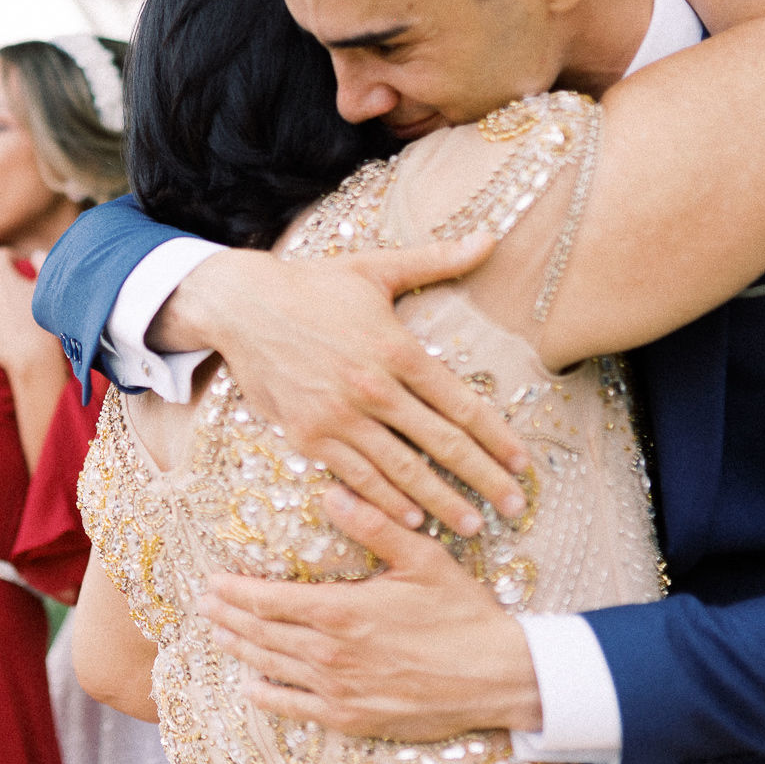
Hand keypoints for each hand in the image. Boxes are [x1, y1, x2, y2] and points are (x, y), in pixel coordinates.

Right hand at [158, 236, 528, 536]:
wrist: (241, 305)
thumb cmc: (312, 285)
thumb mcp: (377, 268)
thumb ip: (438, 260)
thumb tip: (491, 238)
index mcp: (398, 350)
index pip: (462, 404)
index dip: (498, 438)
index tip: (523, 463)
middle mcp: (373, 388)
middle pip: (443, 444)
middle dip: (485, 479)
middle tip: (516, 508)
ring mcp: (339, 416)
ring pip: (403, 469)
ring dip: (442, 501)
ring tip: (474, 526)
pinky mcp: (308, 435)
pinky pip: (357, 477)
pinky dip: (388, 502)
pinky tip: (413, 519)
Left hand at [195, 487, 541, 742]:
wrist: (499, 677)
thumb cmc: (462, 615)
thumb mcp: (422, 559)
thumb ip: (374, 524)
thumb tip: (331, 492)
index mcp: (342, 611)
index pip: (268, 600)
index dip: (234, 591)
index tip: (212, 582)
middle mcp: (330, 653)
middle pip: (261, 633)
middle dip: (227, 616)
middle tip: (205, 605)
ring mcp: (338, 691)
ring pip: (271, 667)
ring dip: (239, 649)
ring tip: (219, 634)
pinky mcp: (351, 719)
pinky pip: (294, 708)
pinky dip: (266, 695)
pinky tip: (251, 685)